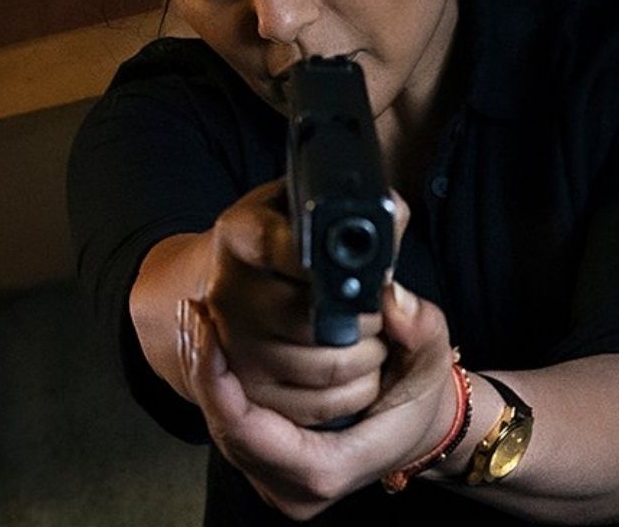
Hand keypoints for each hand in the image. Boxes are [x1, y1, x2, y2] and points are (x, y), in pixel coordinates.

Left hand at [179, 278, 459, 519]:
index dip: (216, 383)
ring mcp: (276, 482)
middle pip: (225, 428)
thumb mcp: (430, 357)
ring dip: (204, 373)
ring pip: (221, 427)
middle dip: (203, 367)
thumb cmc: (419, 397)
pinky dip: (216, 385)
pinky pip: (229, 426)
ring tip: (194, 318)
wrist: (419, 427)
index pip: (248, 431)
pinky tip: (209, 342)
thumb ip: (417, 327)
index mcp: (328, 468)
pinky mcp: (266, 467)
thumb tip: (388, 299)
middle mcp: (294, 488)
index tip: (207, 331)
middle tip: (193, 312)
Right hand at [197, 179, 402, 426]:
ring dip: (366, 357)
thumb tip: (392, 224)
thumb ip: (361, 212)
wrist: (237, 284)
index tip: (368, 278)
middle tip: (374, 310)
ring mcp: (233, 345)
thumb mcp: (318, 212)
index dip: (340, 270)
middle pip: (319, 320)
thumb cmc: (286, 242)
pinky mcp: (247, 392)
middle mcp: (227, 291)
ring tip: (367, 337)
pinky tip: (352, 366)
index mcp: (241, 235)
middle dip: (366, 319)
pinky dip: (352, 392)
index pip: (295, 252)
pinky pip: (320, 405)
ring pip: (327, 367)